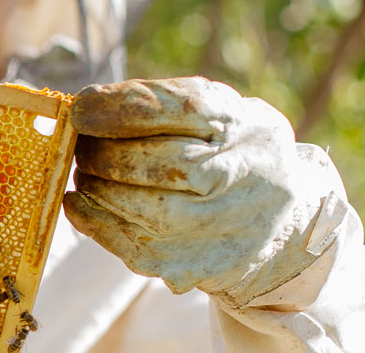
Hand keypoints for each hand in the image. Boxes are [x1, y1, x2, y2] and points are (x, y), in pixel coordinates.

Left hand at [62, 76, 347, 307]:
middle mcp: (239, 176)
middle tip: (82, 146)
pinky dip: (95, 223)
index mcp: (241, 126)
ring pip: (142, 209)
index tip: (81, 108)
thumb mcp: (215, 110)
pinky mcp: (198, 264)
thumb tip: (88, 105)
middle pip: (158, 163)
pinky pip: (133, 246)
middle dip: (104, 153)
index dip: (118, 108)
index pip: (176, 109)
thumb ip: (158, 100)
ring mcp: (221, 226)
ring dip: (97, 188)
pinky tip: (81, 204)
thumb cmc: (232, 151)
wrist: (283, 219)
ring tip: (86, 173)